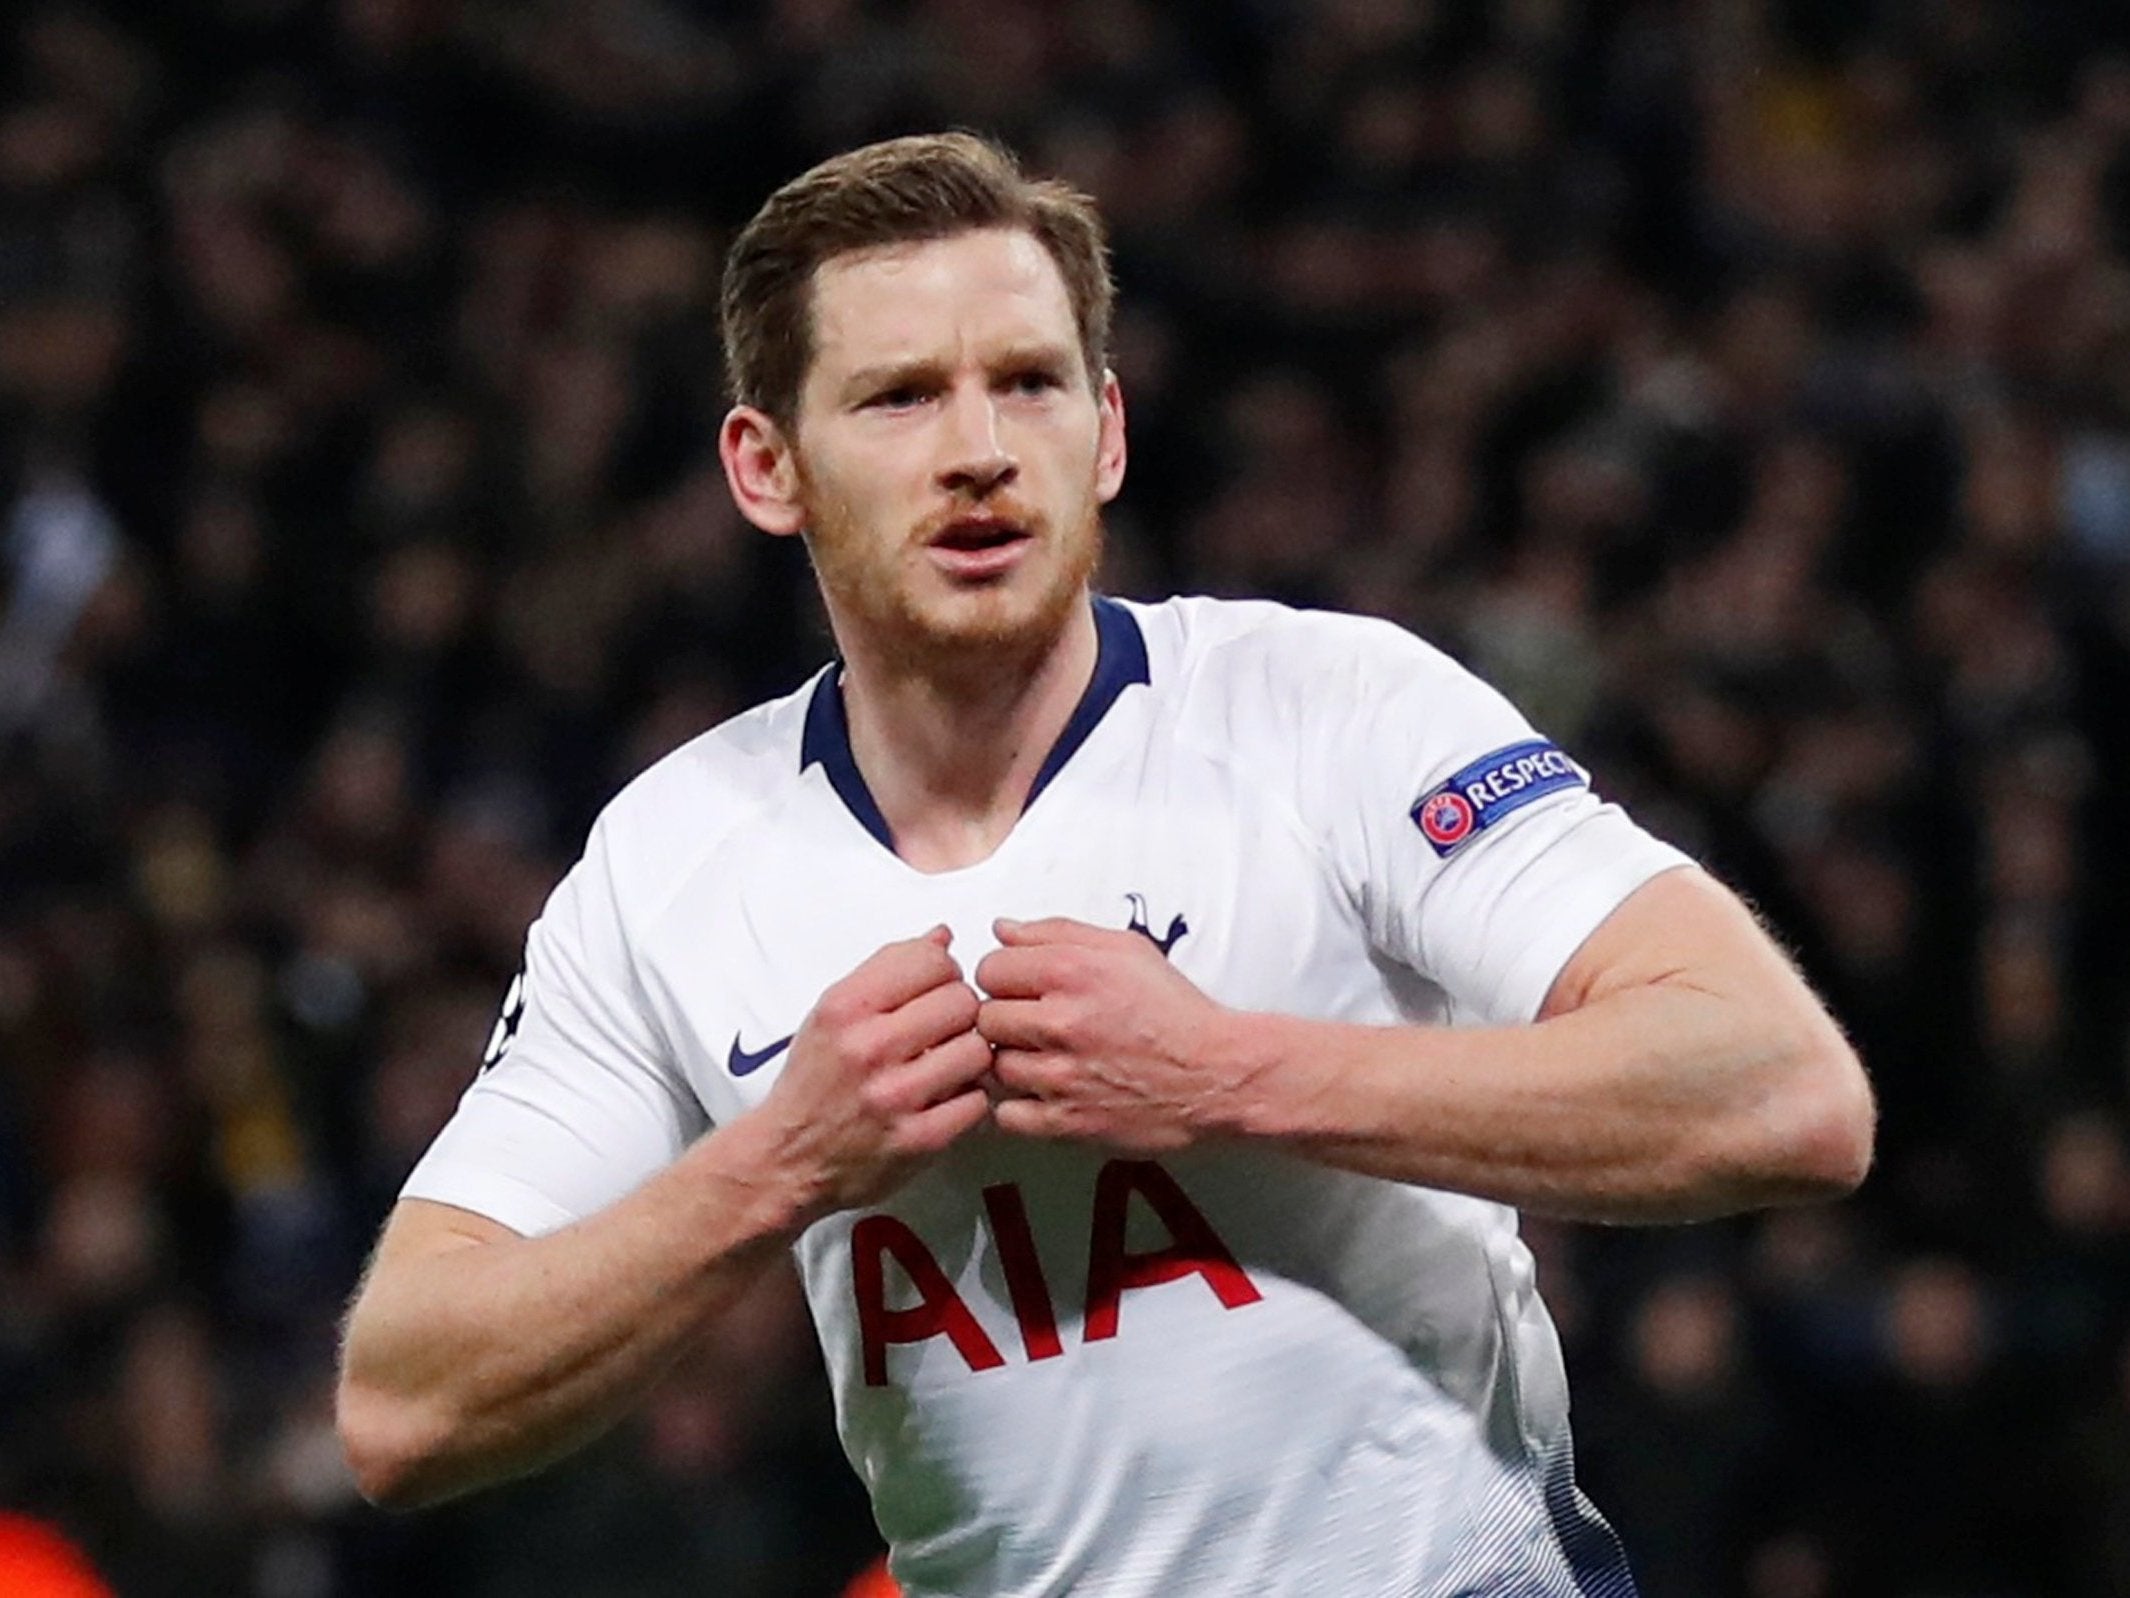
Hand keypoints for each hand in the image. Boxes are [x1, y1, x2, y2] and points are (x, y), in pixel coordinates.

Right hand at [755, 928, 991, 1215]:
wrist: (786, 1158)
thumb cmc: (813, 1083)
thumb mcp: (833, 1012)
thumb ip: (888, 968)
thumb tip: (943, 936)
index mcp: (846, 1008)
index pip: (931, 959)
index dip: (944, 971)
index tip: (936, 988)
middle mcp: (868, 1049)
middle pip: (962, 1001)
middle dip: (961, 1012)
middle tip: (946, 1029)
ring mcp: (894, 1097)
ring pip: (977, 1050)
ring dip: (971, 1056)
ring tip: (949, 1063)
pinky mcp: (918, 1141)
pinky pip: (977, 1102)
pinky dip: (969, 1099)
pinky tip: (948, 1097)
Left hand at [974, 917, 1237, 1151]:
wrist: (1216, 1074)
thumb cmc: (1175, 1010)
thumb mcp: (1126, 949)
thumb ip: (1057, 932)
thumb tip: (1002, 929)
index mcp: (1072, 971)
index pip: (989, 969)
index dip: (1002, 977)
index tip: (1020, 988)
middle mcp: (1061, 1022)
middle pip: (985, 1018)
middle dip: (1004, 1019)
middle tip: (1032, 1024)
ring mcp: (1061, 1076)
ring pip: (993, 1066)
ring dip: (1012, 1062)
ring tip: (1045, 1058)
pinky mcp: (1067, 1122)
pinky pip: (1007, 1114)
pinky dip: (1018, 1106)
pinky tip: (1043, 1093)